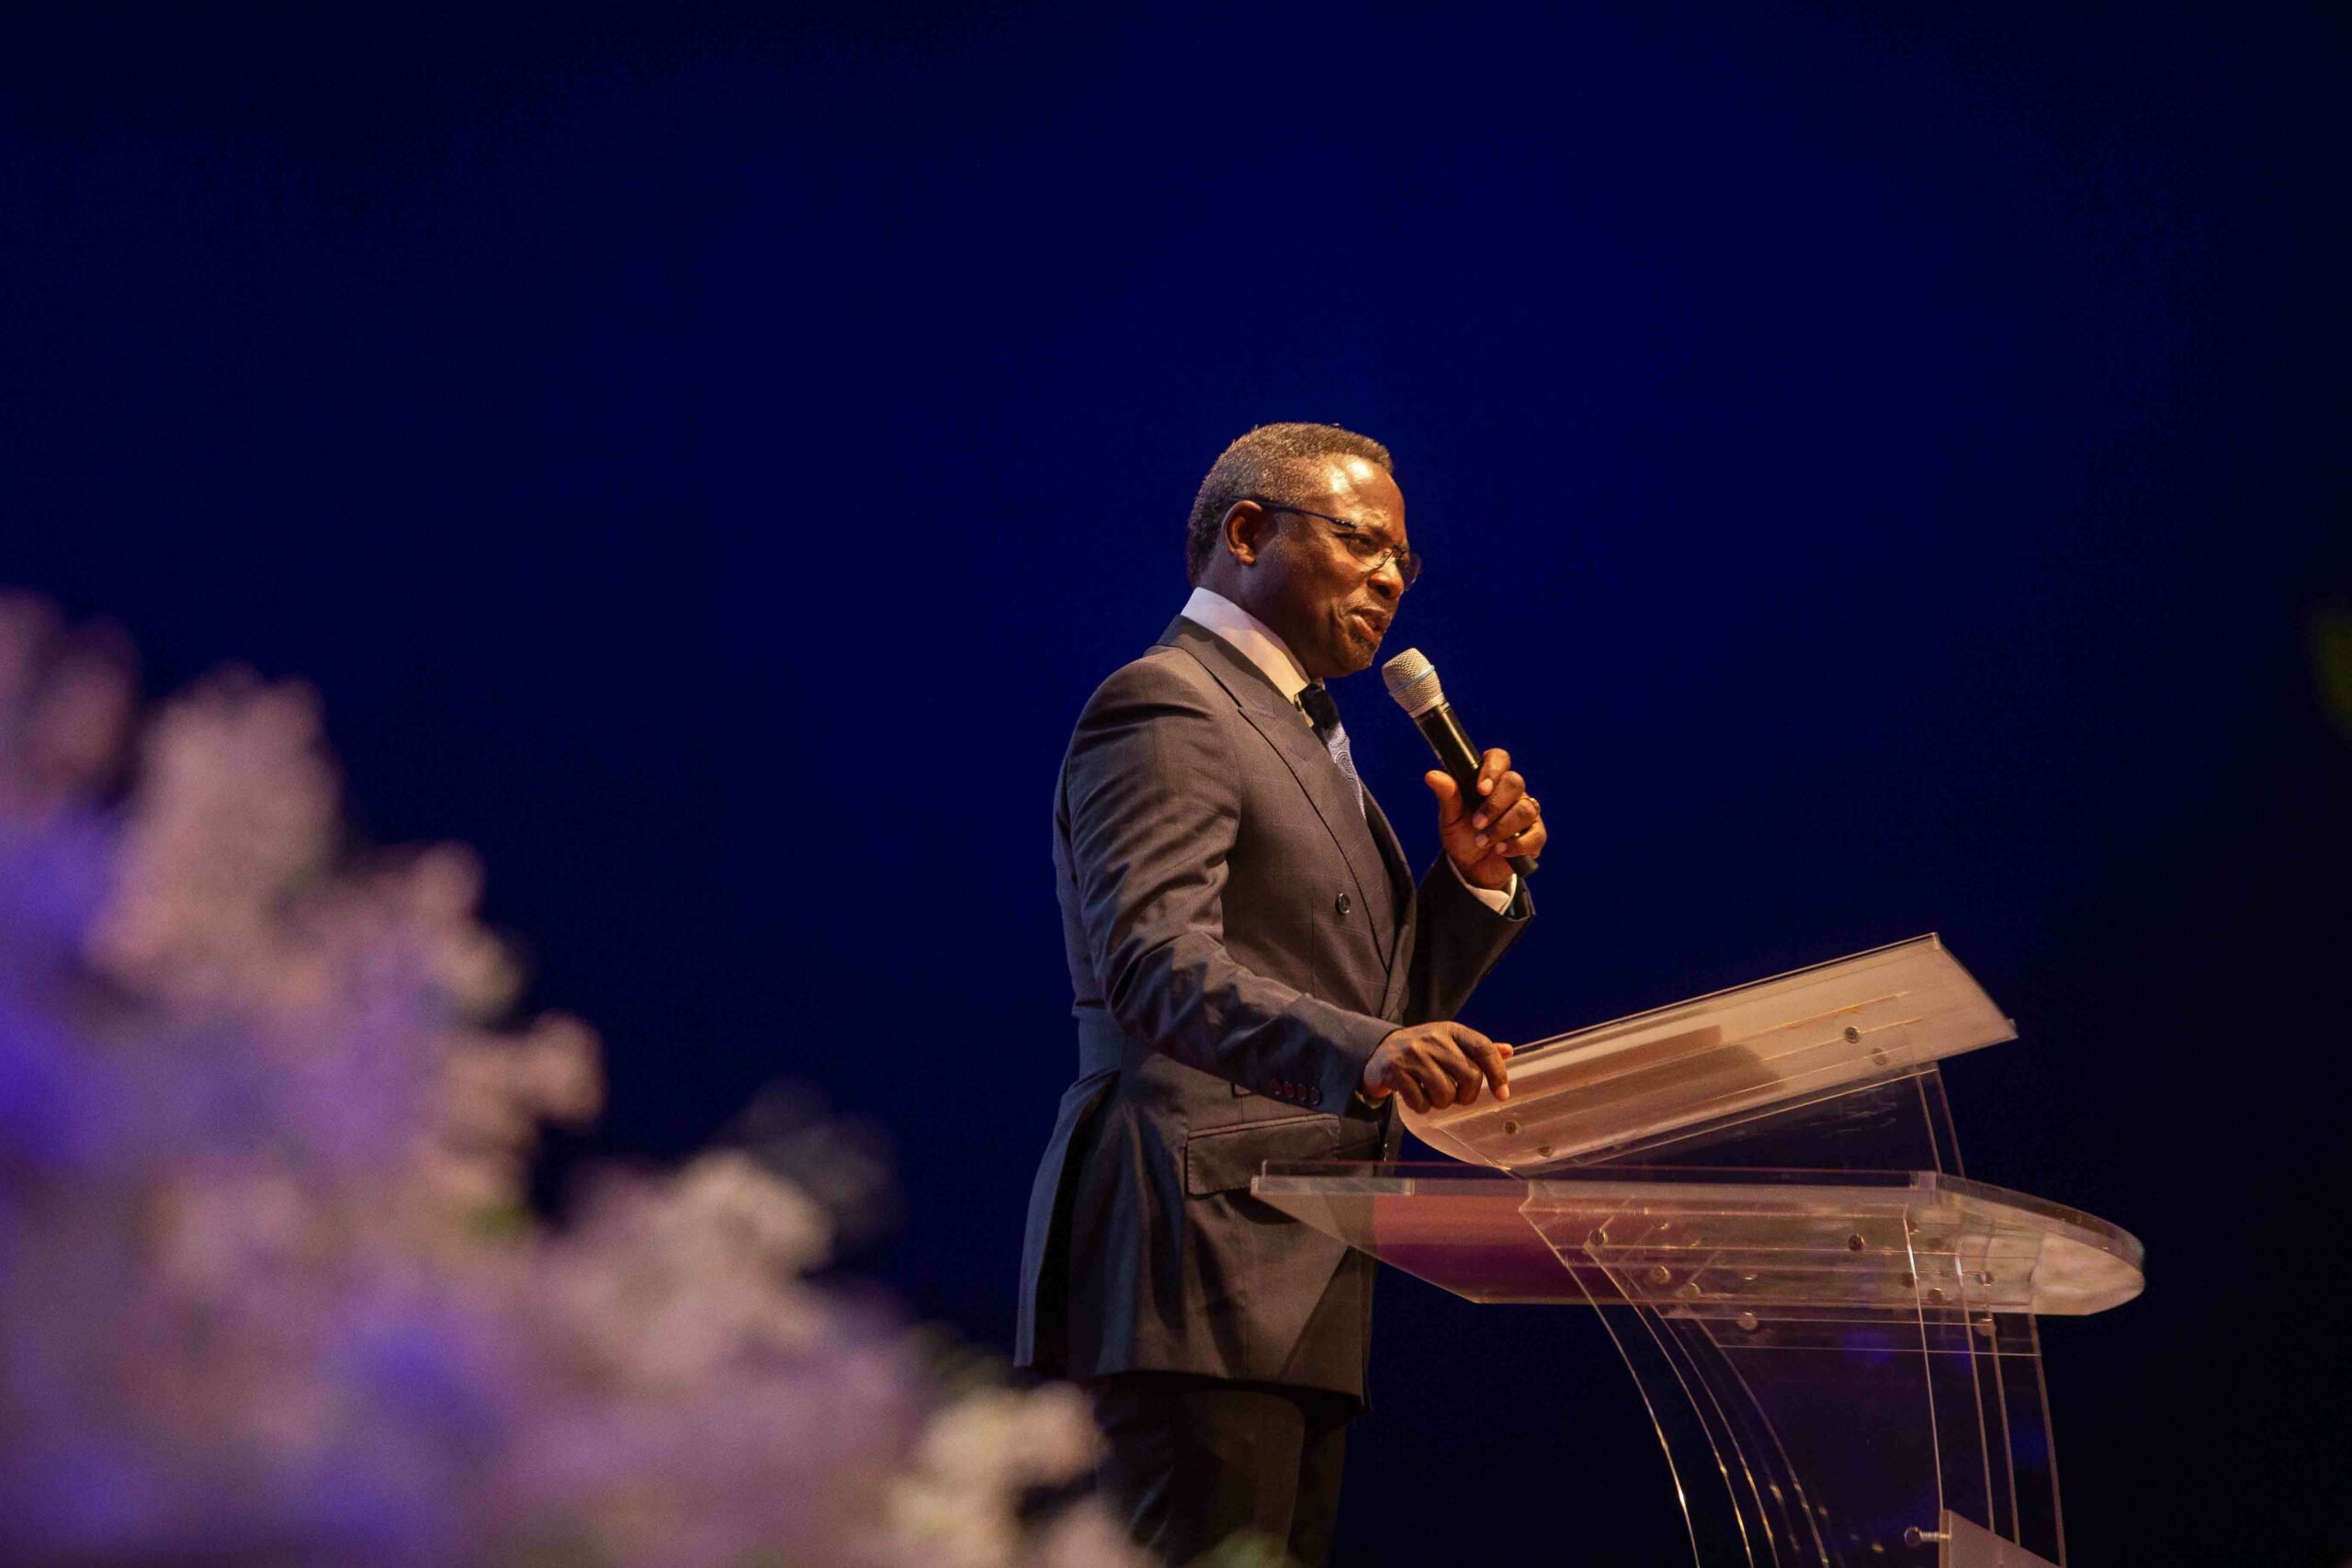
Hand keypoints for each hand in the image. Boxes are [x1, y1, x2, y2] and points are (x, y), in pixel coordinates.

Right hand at [1361, 1022, 1513, 1113]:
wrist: (1379, 1051)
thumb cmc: (1422, 1051)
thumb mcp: (1449, 1043)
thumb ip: (1477, 1049)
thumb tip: (1508, 1051)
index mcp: (1450, 1030)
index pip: (1483, 1048)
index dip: (1497, 1073)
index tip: (1502, 1094)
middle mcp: (1433, 1039)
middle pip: (1469, 1076)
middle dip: (1466, 1095)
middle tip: (1457, 1097)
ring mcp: (1413, 1054)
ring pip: (1446, 1093)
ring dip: (1442, 1103)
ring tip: (1432, 1095)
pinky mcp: (1395, 1071)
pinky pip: (1420, 1102)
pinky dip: (1421, 1107)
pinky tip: (1416, 1097)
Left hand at [1426, 747, 1545, 889]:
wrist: (1471, 868)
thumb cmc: (1462, 836)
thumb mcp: (1450, 817)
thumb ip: (1447, 795)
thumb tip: (1431, 775)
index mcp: (1490, 780)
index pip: (1499, 759)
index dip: (1493, 769)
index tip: (1481, 789)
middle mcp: (1512, 793)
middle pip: (1515, 782)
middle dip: (1494, 805)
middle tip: (1476, 824)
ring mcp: (1526, 813)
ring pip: (1525, 810)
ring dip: (1501, 828)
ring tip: (1482, 842)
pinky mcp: (1535, 835)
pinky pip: (1535, 835)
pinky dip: (1516, 845)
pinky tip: (1500, 851)